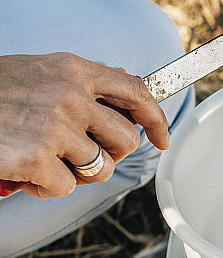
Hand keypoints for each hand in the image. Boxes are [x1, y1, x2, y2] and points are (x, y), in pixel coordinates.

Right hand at [0, 53, 169, 197]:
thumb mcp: (38, 71)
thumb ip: (80, 81)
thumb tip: (126, 84)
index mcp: (73, 69)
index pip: (136, 91)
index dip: (156, 119)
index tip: (163, 138)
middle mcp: (69, 95)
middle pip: (126, 140)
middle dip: (109, 155)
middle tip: (81, 157)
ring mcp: (53, 126)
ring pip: (100, 169)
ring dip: (76, 173)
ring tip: (44, 160)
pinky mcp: (36, 158)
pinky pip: (67, 188)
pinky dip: (46, 188)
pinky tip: (23, 172)